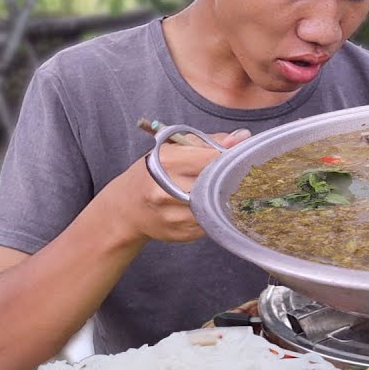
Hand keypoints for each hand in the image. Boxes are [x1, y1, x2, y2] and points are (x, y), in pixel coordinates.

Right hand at [98, 129, 251, 244]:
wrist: (126, 207)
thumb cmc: (154, 173)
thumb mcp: (174, 149)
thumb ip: (209, 142)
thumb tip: (243, 136)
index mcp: (166, 162)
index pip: (212, 158)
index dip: (230, 157)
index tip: (239, 157)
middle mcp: (166, 189)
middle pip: (216, 183)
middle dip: (230, 179)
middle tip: (238, 176)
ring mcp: (172, 214)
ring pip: (216, 205)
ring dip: (222, 198)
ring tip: (220, 191)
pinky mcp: (180, 233)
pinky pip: (210, 222)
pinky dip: (213, 214)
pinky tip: (206, 207)